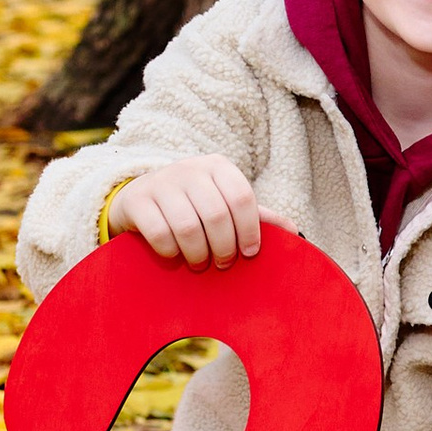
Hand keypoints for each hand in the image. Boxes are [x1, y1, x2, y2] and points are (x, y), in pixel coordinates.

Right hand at [108, 156, 263, 265]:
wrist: (139, 196)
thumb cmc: (192, 203)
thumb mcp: (223, 201)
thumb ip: (256, 215)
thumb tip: (294, 231)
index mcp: (218, 166)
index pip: (242, 197)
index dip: (250, 230)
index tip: (250, 253)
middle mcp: (190, 169)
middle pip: (217, 215)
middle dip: (224, 248)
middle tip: (223, 264)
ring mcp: (161, 183)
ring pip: (188, 227)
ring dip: (197, 254)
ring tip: (200, 263)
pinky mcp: (137, 200)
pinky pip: (159, 233)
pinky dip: (170, 252)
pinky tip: (174, 255)